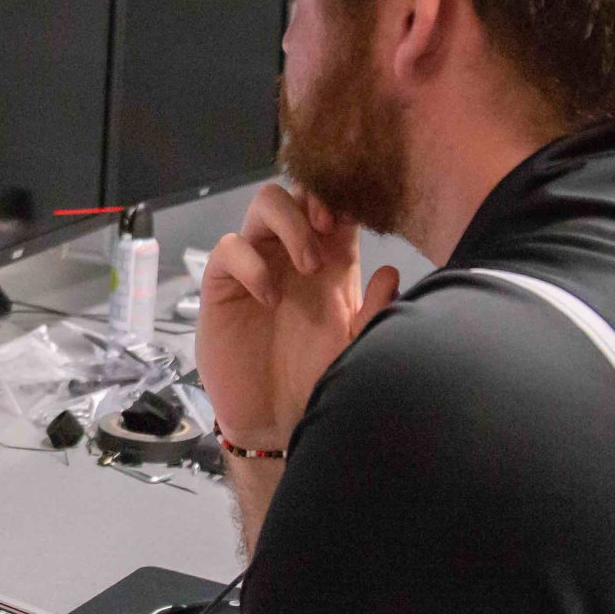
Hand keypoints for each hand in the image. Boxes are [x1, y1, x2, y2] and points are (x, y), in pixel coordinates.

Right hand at [197, 184, 400, 453]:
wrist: (275, 421)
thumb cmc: (317, 380)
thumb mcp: (355, 348)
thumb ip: (376, 313)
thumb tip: (391, 273)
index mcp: (331, 261)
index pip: (337, 206)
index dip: (346, 198)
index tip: (356, 217)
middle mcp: (293, 253)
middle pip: (299, 191)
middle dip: (315, 199)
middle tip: (328, 230)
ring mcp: (258, 264)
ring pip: (265, 204)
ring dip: (289, 222)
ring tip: (306, 264)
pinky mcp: (223, 284)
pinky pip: (230, 248)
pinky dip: (250, 263)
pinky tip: (269, 296)